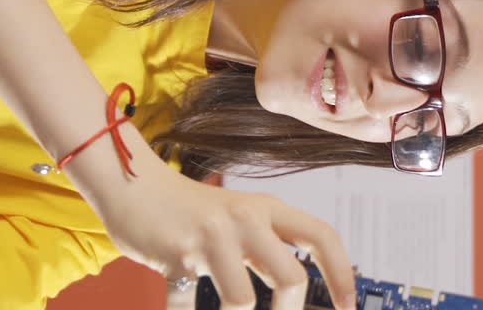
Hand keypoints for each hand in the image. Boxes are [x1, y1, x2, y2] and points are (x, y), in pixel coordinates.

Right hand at [91, 155, 356, 309]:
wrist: (133, 185)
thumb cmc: (186, 210)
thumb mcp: (235, 217)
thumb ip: (263, 245)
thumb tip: (294, 289)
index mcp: (265, 209)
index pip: (321, 235)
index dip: (341, 274)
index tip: (349, 305)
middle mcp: (244, 218)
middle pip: (291, 277)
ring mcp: (211, 235)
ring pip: (243, 299)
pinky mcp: (178, 252)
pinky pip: (190, 301)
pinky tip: (184, 304)